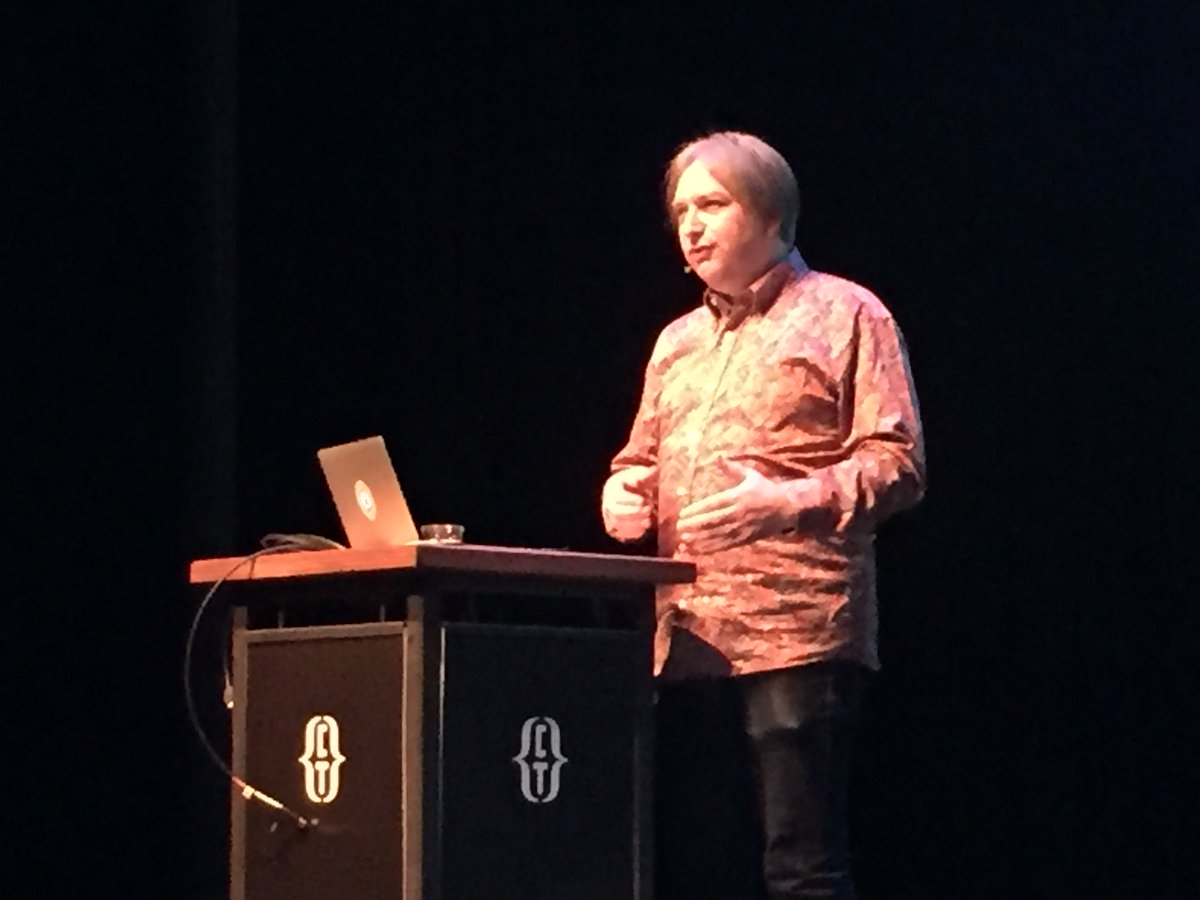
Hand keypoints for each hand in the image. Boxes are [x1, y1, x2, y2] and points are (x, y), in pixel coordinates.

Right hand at [602, 466, 655, 541]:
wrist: (625, 493)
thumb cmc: (633, 482)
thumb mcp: (638, 475)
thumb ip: (646, 475)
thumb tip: (655, 470)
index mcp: (612, 488)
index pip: (617, 496)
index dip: (629, 500)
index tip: (642, 500)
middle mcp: (608, 503)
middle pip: (616, 512)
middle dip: (633, 512)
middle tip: (648, 509)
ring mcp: (611, 516)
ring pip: (619, 524)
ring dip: (635, 522)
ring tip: (648, 518)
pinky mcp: (617, 527)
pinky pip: (622, 532)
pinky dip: (634, 530)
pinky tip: (645, 525)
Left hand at [676, 458, 805, 553]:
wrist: (787, 508)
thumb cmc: (766, 489)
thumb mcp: (751, 475)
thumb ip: (732, 468)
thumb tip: (717, 457)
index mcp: (739, 496)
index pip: (714, 504)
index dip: (698, 510)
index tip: (683, 514)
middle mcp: (740, 512)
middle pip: (714, 520)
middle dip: (696, 525)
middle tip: (679, 528)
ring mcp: (743, 527)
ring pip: (719, 534)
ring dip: (701, 538)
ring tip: (684, 540)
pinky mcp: (746, 538)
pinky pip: (727, 544)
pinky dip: (713, 548)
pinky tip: (700, 549)